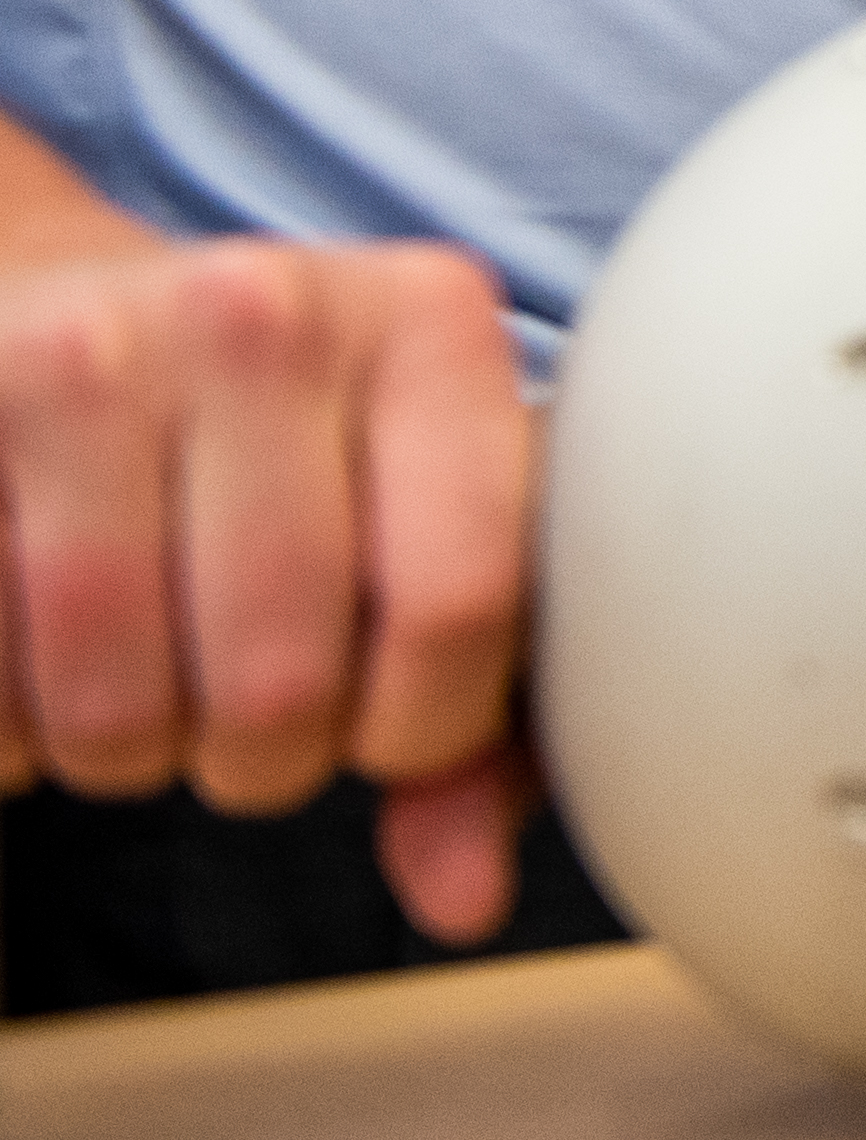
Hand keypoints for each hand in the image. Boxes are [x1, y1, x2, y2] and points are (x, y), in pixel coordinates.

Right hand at [0, 234, 539, 937]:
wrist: (89, 335)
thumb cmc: (295, 463)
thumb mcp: (424, 536)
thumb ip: (476, 720)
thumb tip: (460, 900)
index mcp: (431, 322)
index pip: (457, 608)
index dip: (414, 728)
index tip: (385, 714)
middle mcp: (264, 310)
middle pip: (277, 685)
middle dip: (260, 758)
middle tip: (245, 704)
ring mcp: (88, 354)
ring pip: (112, 705)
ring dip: (126, 751)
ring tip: (147, 673)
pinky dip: (16, 732)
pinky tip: (41, 650)